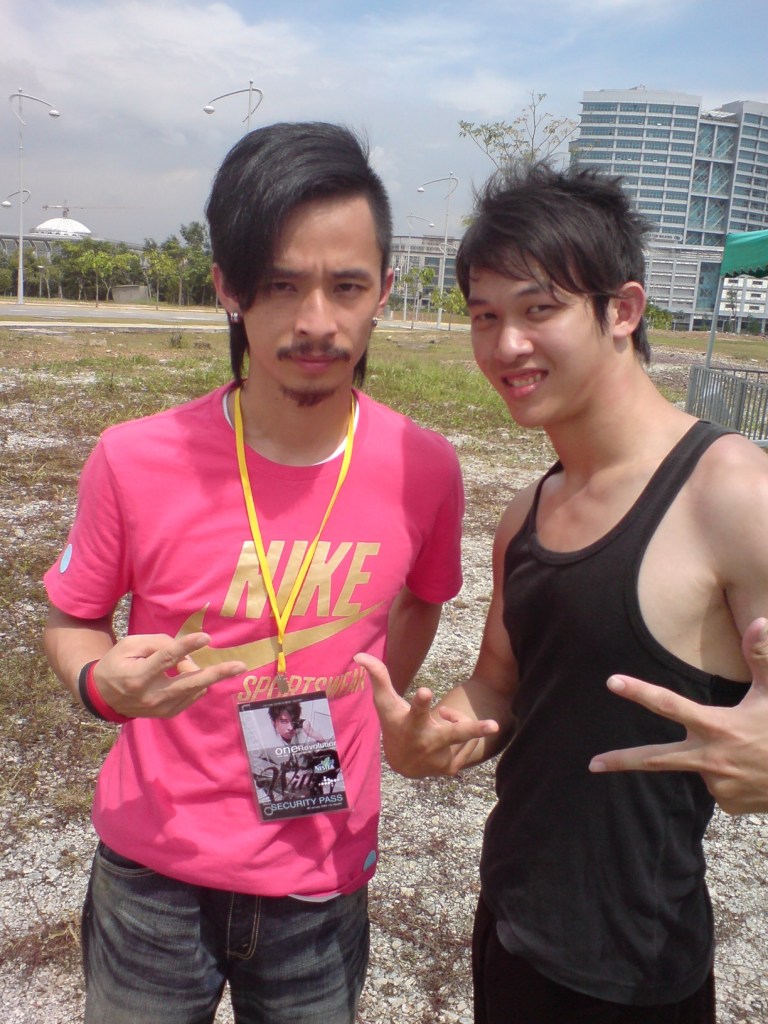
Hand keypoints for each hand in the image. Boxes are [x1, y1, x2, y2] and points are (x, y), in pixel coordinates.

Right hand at [93, 632, 245, 718]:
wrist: (103, 696)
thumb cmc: (117, 664)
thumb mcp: (130, 645)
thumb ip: (158, 644)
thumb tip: (185, 653)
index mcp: (138, 676)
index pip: (166, 659)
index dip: (187, 646)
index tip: (205, 637)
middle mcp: (151, 696)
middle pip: (189, 683)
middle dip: (217, 673)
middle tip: (240, 665)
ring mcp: (160, 709)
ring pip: (193, 689)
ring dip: (205, 674)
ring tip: (206, 664)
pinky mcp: (167, 714)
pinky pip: (191, 696)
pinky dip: (196, 683)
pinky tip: (192, 675)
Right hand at [355, 653, 498, 777]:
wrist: (402, 765)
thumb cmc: (394, 724)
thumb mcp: (385, 703)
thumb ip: (378, 677)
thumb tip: (359, 654)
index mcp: (411, 724)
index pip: (416, 710)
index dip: (421, 701)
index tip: (425, 691)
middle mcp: (428, 742)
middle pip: (455, 733)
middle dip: (474, 728)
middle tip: (494, 725)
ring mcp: (442, 758)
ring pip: (463, 727)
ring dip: (453, 719)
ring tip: (437, 723)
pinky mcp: (452, 767)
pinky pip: (467, 742)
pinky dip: (458, 735)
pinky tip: (443, 739)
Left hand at [589, 618, 767, 814]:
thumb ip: (762, 658)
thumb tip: (759, 620)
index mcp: (716, 726)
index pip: (669, 704)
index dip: (639, 692)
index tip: (612, 682)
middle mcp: (710, 758)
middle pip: (654, 760)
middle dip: (621, 762)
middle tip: (592, 764)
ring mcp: (717, 783)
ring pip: (701, 763)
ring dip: (716, 754)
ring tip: (753, 750)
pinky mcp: (727, 802)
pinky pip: (719, 782)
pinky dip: (731, 772)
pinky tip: (756, 769)